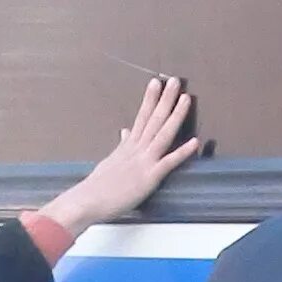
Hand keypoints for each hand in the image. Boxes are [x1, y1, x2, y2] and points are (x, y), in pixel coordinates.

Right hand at [39, 77, 204, 239]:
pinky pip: (168, 162)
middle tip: (174, 80)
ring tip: (185, 98)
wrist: (87, 201)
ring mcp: (143, 161)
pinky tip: (194, 142)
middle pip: (154, 119)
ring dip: (175, 115)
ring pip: (163, 134)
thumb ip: (121, 145)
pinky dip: (182, 152)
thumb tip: (125, 131)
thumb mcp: (110, 161)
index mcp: (128, 145)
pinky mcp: (149, 177)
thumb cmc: (97, 186)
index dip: (150, 99)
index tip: (156, 82)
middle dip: (165, 99)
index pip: (141, 116)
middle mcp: (137, 149)